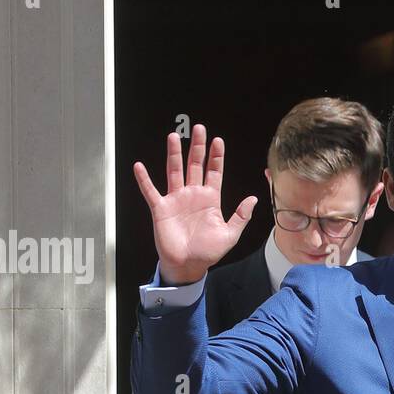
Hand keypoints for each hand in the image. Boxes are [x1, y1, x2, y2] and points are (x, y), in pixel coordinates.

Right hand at [132, 123, 256, 285]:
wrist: (189, 265)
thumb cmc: (208, 252)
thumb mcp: (230, 234)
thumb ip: (241, 216)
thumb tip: (253, 199)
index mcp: (210, 199)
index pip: (214, 172)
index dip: (216, 157)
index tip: (218, 141)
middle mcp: (192, 195)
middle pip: (195, 165)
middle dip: (197, 147)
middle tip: (199, 128)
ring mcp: (176, 200)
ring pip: (174, 171)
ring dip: (174, 154)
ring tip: (174, 137)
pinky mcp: (161, 208)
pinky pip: (151, 191)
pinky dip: (144, 179)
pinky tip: (139, 166)